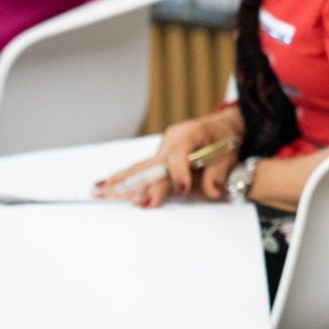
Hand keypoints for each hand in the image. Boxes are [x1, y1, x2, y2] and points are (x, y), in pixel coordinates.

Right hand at [95, 115, 237, 206]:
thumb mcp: (228, 155)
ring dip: (122, 180)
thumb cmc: (225, 140)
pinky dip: (124, 177)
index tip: (181, 189)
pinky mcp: (159, 156)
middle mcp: (172, 139)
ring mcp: (163, 147)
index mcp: (190, 134)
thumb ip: (218, 174)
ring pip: (141, 165)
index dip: (180, 173)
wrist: (220, 127)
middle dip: (144, 184)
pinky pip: (141, 167)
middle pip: (155, 164)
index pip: (180, 155)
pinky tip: (104, 185)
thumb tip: (212, 191)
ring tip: (100, 190)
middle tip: (137, 201)